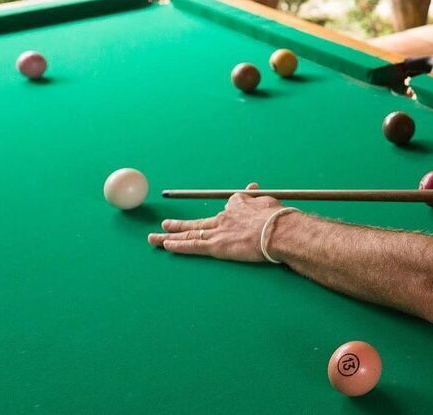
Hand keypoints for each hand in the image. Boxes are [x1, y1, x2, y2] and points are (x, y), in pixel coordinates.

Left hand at [147, 183, 295, 261]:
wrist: (277, 230)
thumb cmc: (278, 218)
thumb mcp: (270, 202)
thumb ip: (260, 198)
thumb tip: (254, 187)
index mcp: (239, 204)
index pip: (229, 207)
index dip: (226, 212)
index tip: (227, 213)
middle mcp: (224, 216)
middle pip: (197, 221)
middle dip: (179, 224)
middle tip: (165, 224)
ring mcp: (218, 231)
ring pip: (189, 233)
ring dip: (170, 235)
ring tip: (155, 236)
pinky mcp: (215, 245)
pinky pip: (192, 245)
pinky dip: (177, 245)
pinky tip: (165, 245)